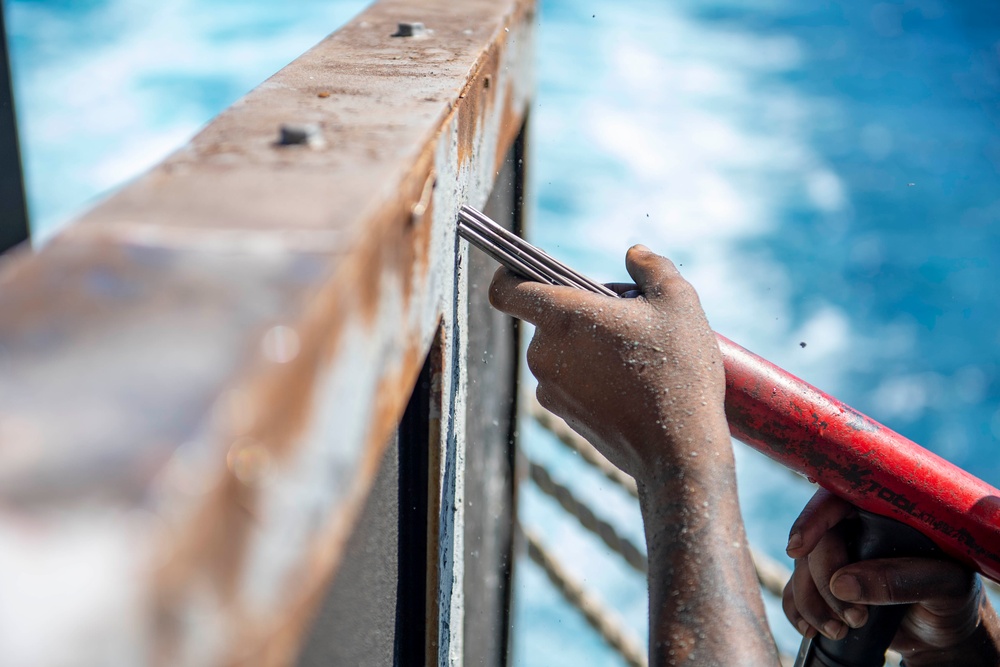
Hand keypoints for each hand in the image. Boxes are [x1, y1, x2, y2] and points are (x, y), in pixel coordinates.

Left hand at [488, 245, 727, 485]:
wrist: (679, 450)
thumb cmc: (678, 370)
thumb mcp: (678, 301)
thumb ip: (650, 266)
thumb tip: (633, 254)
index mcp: (563, 317)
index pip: (506, 289)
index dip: (509, 275)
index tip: (526, 271)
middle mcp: (544, 353)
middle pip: (547, 317)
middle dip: (581, 311)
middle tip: (629, 319)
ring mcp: (550, 388)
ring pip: (560, 350)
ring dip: (587, 344)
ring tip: (636, 354)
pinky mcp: (563, 415)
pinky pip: (568, 380)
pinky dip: (590, 374)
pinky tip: (631, 382)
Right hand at [783, 488, 999, 665]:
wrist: (944, 632)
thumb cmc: (953, 598)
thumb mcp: (944, 586)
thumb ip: (901, 580)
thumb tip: (843, 584)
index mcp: (882, 512)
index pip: (837, 500)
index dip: (812, 518)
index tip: (799, 548)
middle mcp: (854, 530)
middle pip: (817, 542)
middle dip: (823, 581)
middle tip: (852, 617)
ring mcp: (837, 558)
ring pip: (801, 570)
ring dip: (812, 603)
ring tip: (839, 631)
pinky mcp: (825, 586)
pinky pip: (794, 594)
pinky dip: (798, 613)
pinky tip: (813, 629)